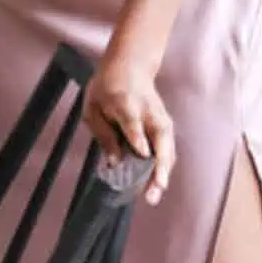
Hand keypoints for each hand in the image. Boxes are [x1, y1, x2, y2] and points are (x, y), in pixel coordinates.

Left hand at [82, 49, 174, 206]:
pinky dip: (164, 168)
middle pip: (159, 139)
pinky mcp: (166, 127)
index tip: (142, 153)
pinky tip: (157, 185)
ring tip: (153, 195)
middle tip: (152, 190)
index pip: (133, 122)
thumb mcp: (93, 107)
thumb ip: (103, 134)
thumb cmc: (107, 88)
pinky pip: (167, 150)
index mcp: (126, 103)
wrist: (129, 67)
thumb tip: (114, 163)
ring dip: (163, 173)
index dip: (137, 138)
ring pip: (167, 148)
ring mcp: (161, 119)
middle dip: (158, 166)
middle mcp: (148, 113)